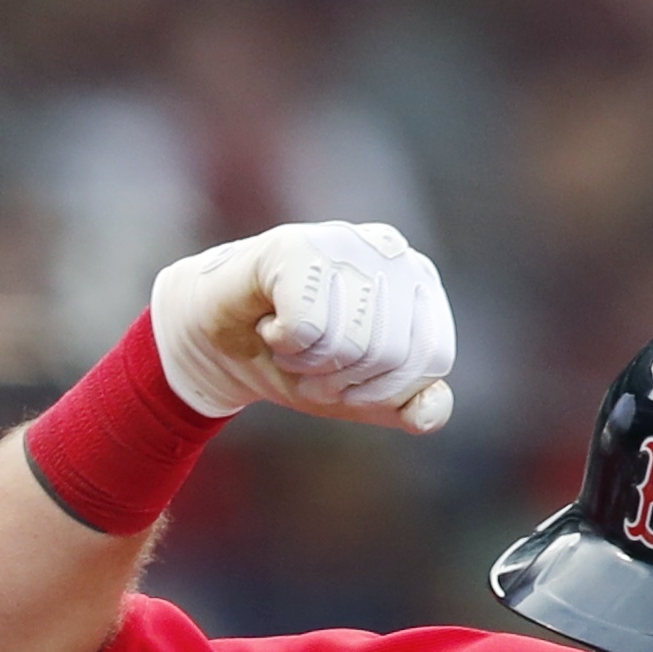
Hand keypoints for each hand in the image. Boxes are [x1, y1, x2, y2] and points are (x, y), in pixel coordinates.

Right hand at [151, 220, 455, 430]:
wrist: (220, 344)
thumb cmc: (297, 363)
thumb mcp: (361, 396)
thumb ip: (410, 407)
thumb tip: (432, 410)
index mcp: (419, 283)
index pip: (432, 357)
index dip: (385, 390)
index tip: (344, 380)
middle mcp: (391, 252)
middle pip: (393, 353)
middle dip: (342, 380)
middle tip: (309, 361)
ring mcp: (345, 241)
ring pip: (353, 342)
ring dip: (308, 364)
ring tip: (290, 341)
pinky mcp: (297, 245)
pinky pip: (308, 328)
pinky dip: (282, 345)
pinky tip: (270, 323)